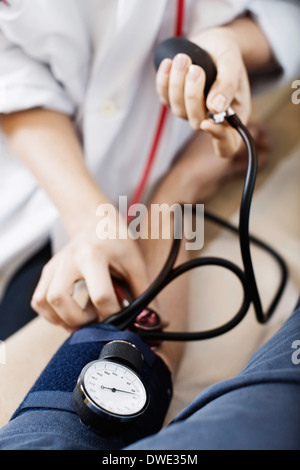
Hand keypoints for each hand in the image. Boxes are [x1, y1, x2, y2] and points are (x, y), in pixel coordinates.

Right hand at [31, 212, 148, 330]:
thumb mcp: (135, 262)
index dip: (114, 314)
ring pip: (44, 302)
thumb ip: (143, 293)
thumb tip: (153, 321)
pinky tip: (70, 314)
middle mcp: (69, 260)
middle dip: (80, 319)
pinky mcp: (48, 272)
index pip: (101, 295)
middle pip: (60, 298)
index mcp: (94, 254)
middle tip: (97, 319)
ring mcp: (55, 266)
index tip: (122, 317)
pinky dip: (51, 315)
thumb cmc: (117, 241)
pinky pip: (39, 301)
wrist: (95, 221)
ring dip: (63, 319)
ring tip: (84, 318)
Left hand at [156, 27, 250, 157]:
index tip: (208, 123)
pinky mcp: (175, 101)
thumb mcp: (233, 65)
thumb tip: (215, 108)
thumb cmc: (227, 55)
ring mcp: (191, 112)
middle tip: (196, 70)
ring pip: (178, 110)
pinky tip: (168, 63)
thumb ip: (227, 86)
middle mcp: (211, 119)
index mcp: (233, 116)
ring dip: (177, 84)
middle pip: (197, 122)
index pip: (227, 144)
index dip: (218, 139)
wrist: (214, 43)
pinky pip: (164, 98)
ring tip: (183, 58)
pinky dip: (163, 81)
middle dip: (192, 96)